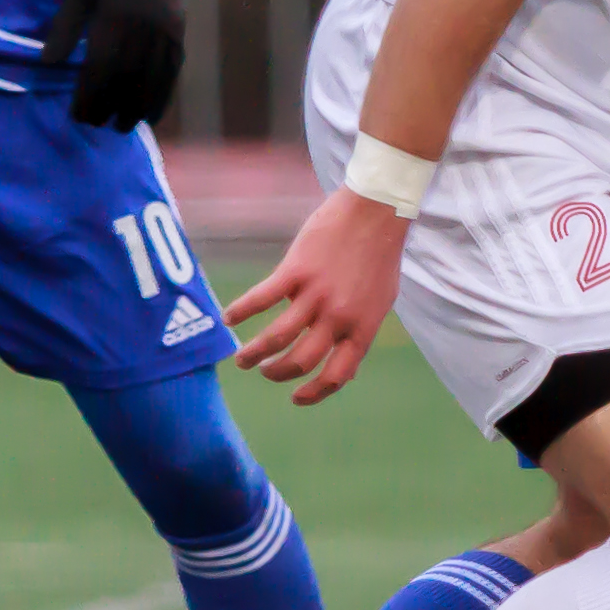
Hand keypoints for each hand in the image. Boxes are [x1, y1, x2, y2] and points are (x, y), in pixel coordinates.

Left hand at [39, 0, 194, 131]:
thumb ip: (65, 26)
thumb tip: (46, 62)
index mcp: (114, 18)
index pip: (100, 70)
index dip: (88, 97)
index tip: (77, 115)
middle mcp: (142, 31)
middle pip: (125, 82)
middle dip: (109, 107)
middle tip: (96, 125)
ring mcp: (165, 34)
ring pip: (151, 83)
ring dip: (136, 109)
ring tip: (122, 126)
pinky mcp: (179, 35)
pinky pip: (171, 73)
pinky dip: (162, 97)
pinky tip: (151, 113)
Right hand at [224, 188, 408, 404]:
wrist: (376, 212)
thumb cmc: (380, 256)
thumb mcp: (381, 303)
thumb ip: (361, 334)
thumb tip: (347, 370)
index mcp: (362, 328)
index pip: (336, 376)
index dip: (313, 393)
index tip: (295, 398)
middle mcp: (338, 317)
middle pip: (300, 361)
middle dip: (277, 374)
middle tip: (264, 372)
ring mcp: (316, 294)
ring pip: (276, 338)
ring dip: (254, 354)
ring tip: (241, 359)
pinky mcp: (296, 270)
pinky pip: (262, 299)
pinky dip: (241, 311)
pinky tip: (228, 317)